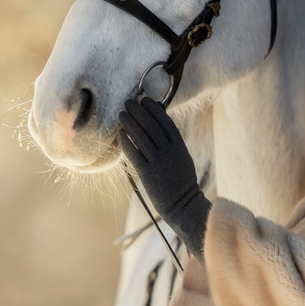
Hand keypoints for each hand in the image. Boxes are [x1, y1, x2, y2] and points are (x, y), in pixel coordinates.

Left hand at [118, 96, 210, 258]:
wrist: (184, 205)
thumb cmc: (181, 182)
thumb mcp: (182, 158)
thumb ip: (172, 143)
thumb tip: (160, 128)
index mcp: (180, 147)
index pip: (166, 122)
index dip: (155, 109)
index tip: (145, 100)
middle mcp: (170, 152)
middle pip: (152, 126)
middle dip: (139, 111)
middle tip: (128, 102)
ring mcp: (159, 162)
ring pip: (142, 137)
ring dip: (130, 123)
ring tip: (121, 114)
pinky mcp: (148, 174)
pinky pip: (135, 154)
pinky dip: (127, 142)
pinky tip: (120, 134)